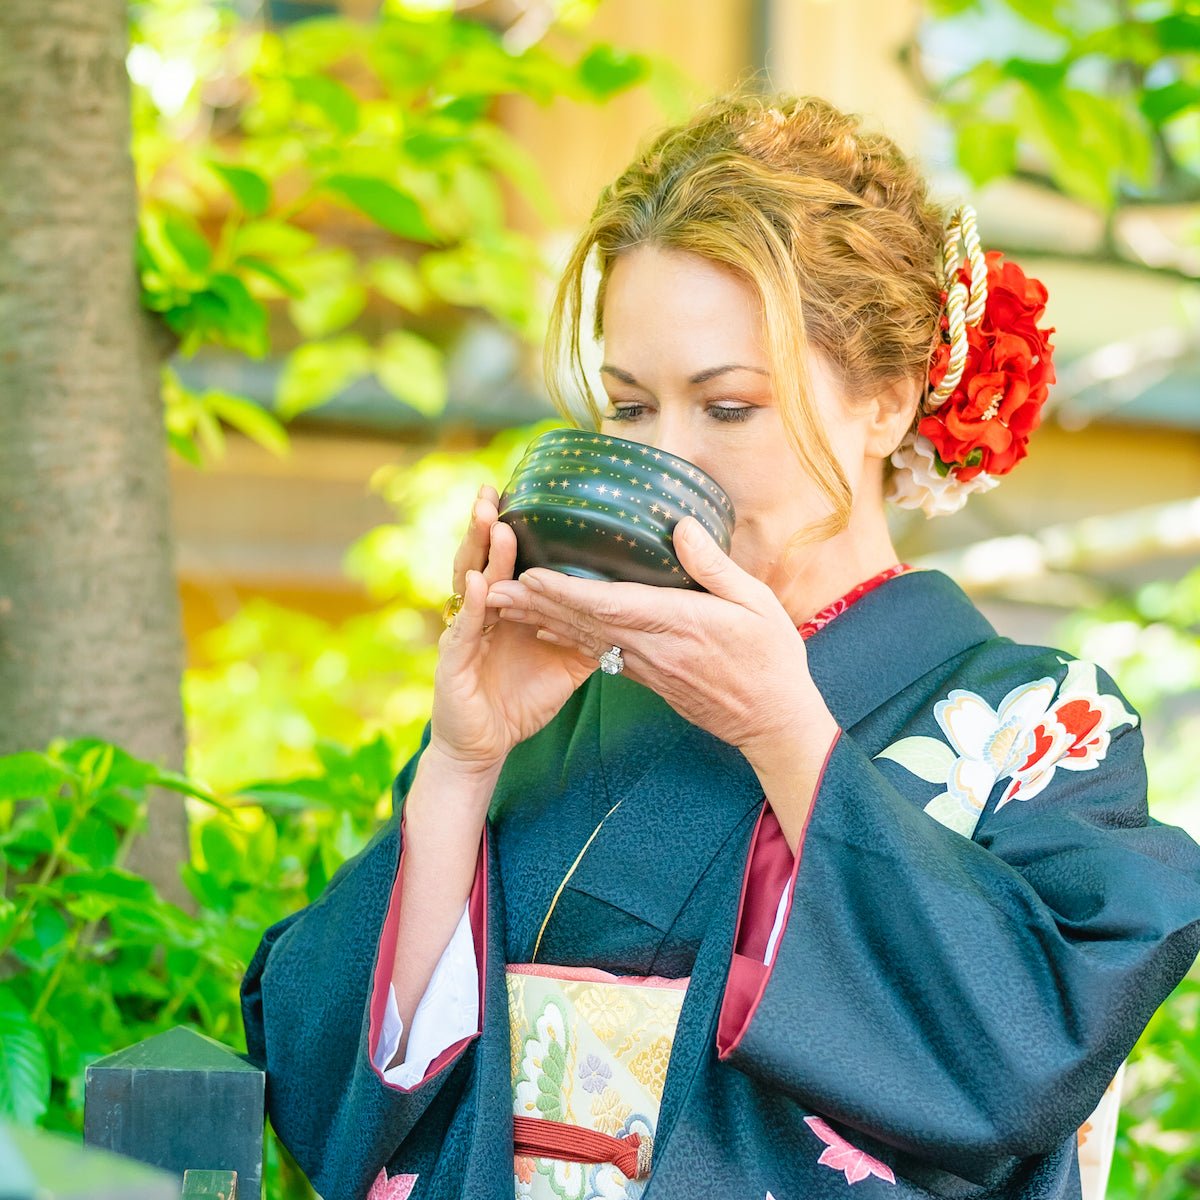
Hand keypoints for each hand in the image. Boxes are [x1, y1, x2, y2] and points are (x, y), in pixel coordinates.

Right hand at [429, 484, 598, 773]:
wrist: (486, 745)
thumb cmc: (521, 700)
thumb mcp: (566, 662)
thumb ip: (591, 634)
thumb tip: (630, 614)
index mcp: (505, 608)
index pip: (507, 559)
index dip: (513, 526)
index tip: (522, 491)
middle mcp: (481, 612)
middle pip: (483, 558)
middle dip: (487, 524)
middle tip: (495, 489)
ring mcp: (465, 632)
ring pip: (469, 582)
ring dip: (480, 550)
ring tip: (490, 518)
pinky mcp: (454, 660)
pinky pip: (463, 627)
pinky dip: (473, 603)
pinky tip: (481, 582)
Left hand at [484, 515, 829, 758]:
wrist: (774, 723)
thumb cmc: (772, 659)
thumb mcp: (757, 603)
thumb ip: (714, 565)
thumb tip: (680, 526)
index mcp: (679, 625)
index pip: (610, 606)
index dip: (565, 591)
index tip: (530, 574)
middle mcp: (653, 650)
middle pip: (583, 623)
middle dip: (534, 604)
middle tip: (490, 588)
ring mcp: (648, 668)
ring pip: (584, 640)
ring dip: (540, 621)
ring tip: (502, 604)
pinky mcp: (649, 680)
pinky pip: (598, 655)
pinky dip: (567, 639)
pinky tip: (543, 630)